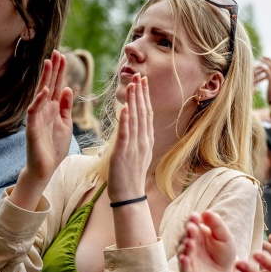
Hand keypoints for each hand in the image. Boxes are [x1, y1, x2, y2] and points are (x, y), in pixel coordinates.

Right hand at [22, 50, 73, 182]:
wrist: (46, 167)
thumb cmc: (55, 146)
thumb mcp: (65, 123)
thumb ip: (66, 107)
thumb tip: (69, 88)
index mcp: (54, 108)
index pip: (57, 86)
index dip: (60, 72)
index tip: (63, 56)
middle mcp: (45, 110)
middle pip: (49, 85)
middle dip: (53, 70)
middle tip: (57, 52)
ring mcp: (38, 118)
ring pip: (41, 94)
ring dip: (45, 79)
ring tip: (50, 64)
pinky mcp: (33, 128)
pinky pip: (35, 112)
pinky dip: (40, 101)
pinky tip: (45, 91)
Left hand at [107, 74, 152, 202]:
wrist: (129, 195)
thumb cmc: (129, 176)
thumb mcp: (136, 154)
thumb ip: (135, 138)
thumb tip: (132, 125)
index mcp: (146, 140)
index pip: (146, 114)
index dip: (145, 97)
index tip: (143, 82)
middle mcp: (143, 141)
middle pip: (143, 112)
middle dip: (141, 93)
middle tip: (140, 76)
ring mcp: (135, 146)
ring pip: (136, 119)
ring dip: (135, 101)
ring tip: (133, 85)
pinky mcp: (124, 152)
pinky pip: (126, 133)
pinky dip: (127, 120)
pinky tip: (126, 107)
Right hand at [178, 211, 238, 271]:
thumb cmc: (224, 254)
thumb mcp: (225, 238)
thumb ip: (217, 225)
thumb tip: (206, 212)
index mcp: (197, 235)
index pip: (191, 225)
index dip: (192, 221)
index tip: (195, 216)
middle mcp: (189, 246)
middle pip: (185, 237)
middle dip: (188, 233)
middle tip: (191, 228)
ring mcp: (188, 260)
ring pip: (183, 252)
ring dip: (185, 247)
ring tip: (190, 242)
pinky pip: (184, 270)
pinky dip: (184, 264)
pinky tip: (185, 258)